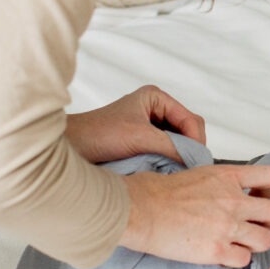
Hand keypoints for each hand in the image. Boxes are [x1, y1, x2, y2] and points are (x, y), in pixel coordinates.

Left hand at [65, 84, 205, 163]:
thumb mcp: (141, 138)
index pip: (190, 119)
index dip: (196, 140)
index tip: (196, 162)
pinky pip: (168, 149)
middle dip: (190, 147)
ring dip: (181, 154)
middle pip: (188, 129)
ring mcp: (150, 125)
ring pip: (179, 140)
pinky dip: (171, 159)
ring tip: (180, 170)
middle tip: (190, 168)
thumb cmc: (100, 134)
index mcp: (156, 98)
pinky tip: (169, 169)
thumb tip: (196, 160)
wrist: (72, 147)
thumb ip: (171, 146)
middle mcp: (156, 108)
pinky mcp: (144, 140)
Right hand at [119, 164, 269, 267]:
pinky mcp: (216, 251)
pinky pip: (244, 260)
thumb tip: (229, 188)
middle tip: (255, 225)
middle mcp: (233, 201)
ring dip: (254, 243)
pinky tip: (222, 254)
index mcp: (228, 177)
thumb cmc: (158, 191)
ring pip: (266, 240)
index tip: (259, 198)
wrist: (138, 210)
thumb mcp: (198, 173)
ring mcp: (227, 227)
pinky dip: (236, 259)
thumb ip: (221, 181)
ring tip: (238, 242)